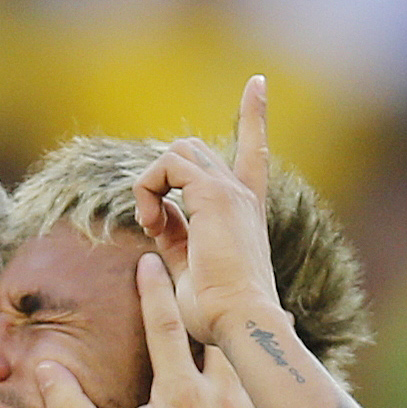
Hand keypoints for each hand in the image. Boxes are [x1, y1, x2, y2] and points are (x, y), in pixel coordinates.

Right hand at [35, 253, 271, 407]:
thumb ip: (70, 407)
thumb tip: (45, 367)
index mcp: (178, 394)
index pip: (164, 325)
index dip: (154, 289)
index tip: (150, 260)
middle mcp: (219, 396)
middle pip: (216, 330)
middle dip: (207, 303)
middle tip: (205, 273)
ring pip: (246, 356)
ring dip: (237, 334)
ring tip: (239, 309)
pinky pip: (266, 389)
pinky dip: (260, 370)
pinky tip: (265, 355)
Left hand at [134, 76, 281, 351]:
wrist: (239, 323)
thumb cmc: (218, 316)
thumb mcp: (190, 272)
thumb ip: (177, 242)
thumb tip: (158, 224)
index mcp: (244, 213)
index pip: (252, 154)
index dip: (254, 118)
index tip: (257, 83)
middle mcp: (241, 196)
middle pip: (194, 152)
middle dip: (160, 179)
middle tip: (154, 226)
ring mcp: (230, 192)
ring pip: (178, 152)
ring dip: (151, 185)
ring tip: (152, 225)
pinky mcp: (214, 195)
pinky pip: (168, 165)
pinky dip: (149, 189)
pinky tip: (152, 223)